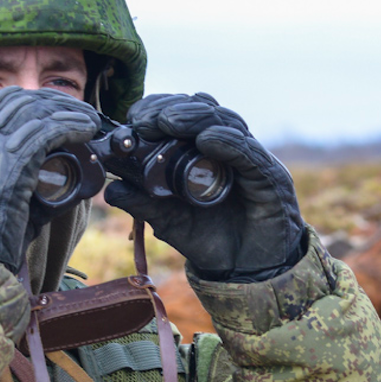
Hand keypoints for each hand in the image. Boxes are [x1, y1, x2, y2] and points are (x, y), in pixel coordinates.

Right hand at [0, 87, 99, 269]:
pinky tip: (87, 129)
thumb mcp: (2, 190)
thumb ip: (24, 172)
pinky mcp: (16, 159)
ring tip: (90, 120)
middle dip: (56, 101)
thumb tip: (63, 171)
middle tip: (81, 110)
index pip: (2, 101)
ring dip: (70, 112)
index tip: (56, 103)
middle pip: (24, 101)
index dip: (33, 97)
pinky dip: (72, 126)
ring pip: (38, 113)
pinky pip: (49, 131)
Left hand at [104, 93, 304, 281]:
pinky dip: (227, 142)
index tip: (133, 117)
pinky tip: (206, 140)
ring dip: (194, 117)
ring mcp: (249, 157)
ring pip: (224, 121)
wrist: (246, 272)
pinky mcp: (269, 175)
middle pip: (202, 109)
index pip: (181, 114)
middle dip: (171, 108)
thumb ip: (144, 203)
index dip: (157, 109)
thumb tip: (111, 189)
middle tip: (146, 119)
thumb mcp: (169, 222)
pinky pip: (248, 151)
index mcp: (201, 151)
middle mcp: (226, 146)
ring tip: (168, 122)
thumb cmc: (211, 239)